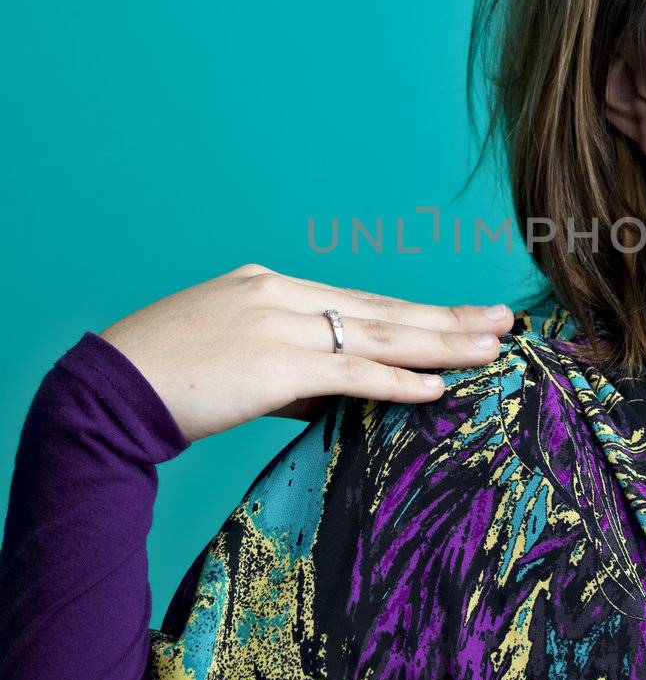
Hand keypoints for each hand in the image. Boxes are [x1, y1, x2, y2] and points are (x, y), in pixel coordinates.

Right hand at [98, 263, 513, 442]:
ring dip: (442, 344)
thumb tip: (332, 395)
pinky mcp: (274, 365)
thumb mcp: (233, 359)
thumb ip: (289, 371)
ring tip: (492, 347)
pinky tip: (439, 386)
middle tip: (503, 320)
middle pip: (383, 309)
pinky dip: (399, 380)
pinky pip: (351, 373)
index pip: (360, 301)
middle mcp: (283, 294)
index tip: (458, 316)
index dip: (414, 311)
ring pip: (380, 335)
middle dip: (448, 318)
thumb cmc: (165, 379)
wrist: (108, 388)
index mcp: (271, 284)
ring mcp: (280, 325)